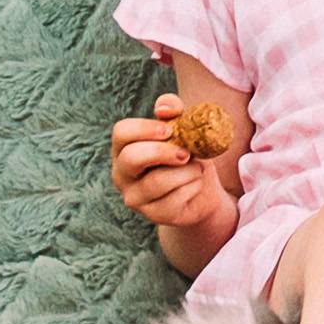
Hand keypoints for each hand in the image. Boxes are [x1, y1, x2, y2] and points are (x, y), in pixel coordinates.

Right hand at [108, 104, 237, 246]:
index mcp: (124, 148)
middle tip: (186, 152)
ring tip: (197, 168)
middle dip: (163, 151)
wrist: (203, 191)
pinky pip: (174, 199)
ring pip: (157, 181)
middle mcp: (122, 174)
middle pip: (131, 157)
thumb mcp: (183, 129)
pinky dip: (193, 187)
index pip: (121, 132)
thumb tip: (164, 108)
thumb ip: (173, 111)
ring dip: (187, 171)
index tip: (169, 129)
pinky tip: (196, 184)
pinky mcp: (153, 215)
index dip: (145, 128)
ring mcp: (135, 197)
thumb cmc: (186, 155)